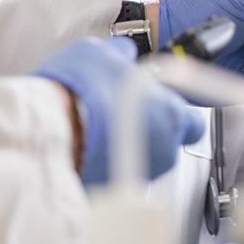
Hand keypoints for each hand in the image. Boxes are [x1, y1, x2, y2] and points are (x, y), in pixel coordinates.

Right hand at [35, 37, 204, 185]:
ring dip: (128, 146)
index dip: (175, 110)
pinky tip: (88, 147)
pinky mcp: (113, 191)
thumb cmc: (80, 94)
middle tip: (124, 112)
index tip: (159, 101)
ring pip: (143, 160)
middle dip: (149, 128)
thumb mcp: (101, 51)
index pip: (193, 120)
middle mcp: (164, 151)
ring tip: (100, 129)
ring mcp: (139, 176)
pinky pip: (117, 175)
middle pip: (167, 142)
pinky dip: (107, 164)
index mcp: (172, 115)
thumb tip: (123, 53)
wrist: (50, 133)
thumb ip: (122, 54)